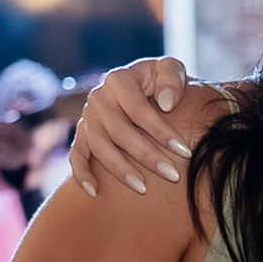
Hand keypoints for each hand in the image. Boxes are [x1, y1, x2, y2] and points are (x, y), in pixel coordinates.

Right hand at [70, 56, 193, 196]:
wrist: (145, 89)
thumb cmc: (162, 82)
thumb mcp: (170, 69)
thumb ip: (171, 77)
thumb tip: (166, 103)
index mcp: (118, 80)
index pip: (138, 109)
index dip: (161, 131)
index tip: (184, 151)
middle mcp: (98, 98)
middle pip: (119, 131)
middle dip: (147, 155)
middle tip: (172, 175)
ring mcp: (88, 118)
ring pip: (99, 147)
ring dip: (120, 169)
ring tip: (143, 188)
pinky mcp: (83, 135)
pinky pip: (77, 156)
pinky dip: (82, 174)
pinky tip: (95, 192)